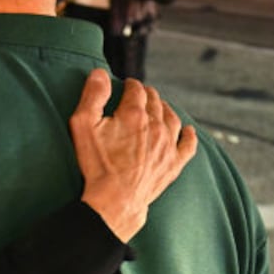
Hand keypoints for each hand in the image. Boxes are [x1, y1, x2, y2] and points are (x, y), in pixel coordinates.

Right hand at [70, 69, 197, 241]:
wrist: (115, 200)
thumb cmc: (96, 164)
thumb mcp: (83, 125)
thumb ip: (92, 96)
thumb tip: (100, 73)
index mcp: (134, 114)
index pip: (136, 90)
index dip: (130, 84)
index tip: (126, 84)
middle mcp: (156, 126)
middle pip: (155, 102)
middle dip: (147, 95)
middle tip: (140, 94)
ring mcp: (168, 146)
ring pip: (172, 119)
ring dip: (166, 109)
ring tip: (159, 106)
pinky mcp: (173, 164)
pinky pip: (188, 145)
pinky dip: (189, 136)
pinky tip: (189, 131)